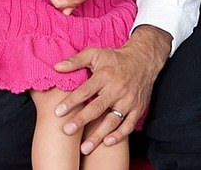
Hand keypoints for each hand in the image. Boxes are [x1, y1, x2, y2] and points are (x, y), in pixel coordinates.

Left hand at [53, 25, 170, 154]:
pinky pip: (128, 125)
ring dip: (98, 135)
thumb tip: (56, 67)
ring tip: (85, 148)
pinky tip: (107, 142)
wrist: (143, 60)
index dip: (71, 101)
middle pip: (97, 108)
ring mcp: (128, 100)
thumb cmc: (115, 58)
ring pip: (112, 120)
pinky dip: (119, 135)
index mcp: (105, 76)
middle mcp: (117, 89)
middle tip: (67, 130)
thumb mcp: (95, 54)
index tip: (58, 112)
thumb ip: (75, 61)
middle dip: (82, 120)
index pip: (86, 91)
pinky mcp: (138, 108)